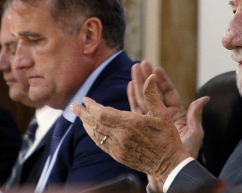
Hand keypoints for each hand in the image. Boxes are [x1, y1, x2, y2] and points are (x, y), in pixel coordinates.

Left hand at [72, 74, 190, 183]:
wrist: (169, 165)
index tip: (85, 99)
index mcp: (130, 124)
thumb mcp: (162, 114)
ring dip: (86, 124)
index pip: (102, 113)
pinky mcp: (119, 156)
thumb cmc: (167, 138)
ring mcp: (119, 148)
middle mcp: (121, 136)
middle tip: (72, 106)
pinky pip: (102, 144)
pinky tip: (92, 130)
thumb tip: (151, 76)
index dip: (92, 106)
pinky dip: (94, 136)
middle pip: (95, 124)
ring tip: (80, 116)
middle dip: (82, 114)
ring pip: (96, 135)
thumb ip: (152, 95)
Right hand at [128, 62, 208, 157]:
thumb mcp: (194, 135)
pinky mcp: (143, 128)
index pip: (169, 93)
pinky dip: (132, 97)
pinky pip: (136, 110)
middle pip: (155, 92)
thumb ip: (196, 116)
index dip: (163, 80)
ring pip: (144, 98)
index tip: (156, 68)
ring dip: (139, 83)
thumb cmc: (185, 156)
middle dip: (148, 77)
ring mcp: (153, 121)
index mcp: (177, 115)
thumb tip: (205, 98)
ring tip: (133, 69)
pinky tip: (129, 86)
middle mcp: (165, 115)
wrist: (171, 173)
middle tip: (141, 63)